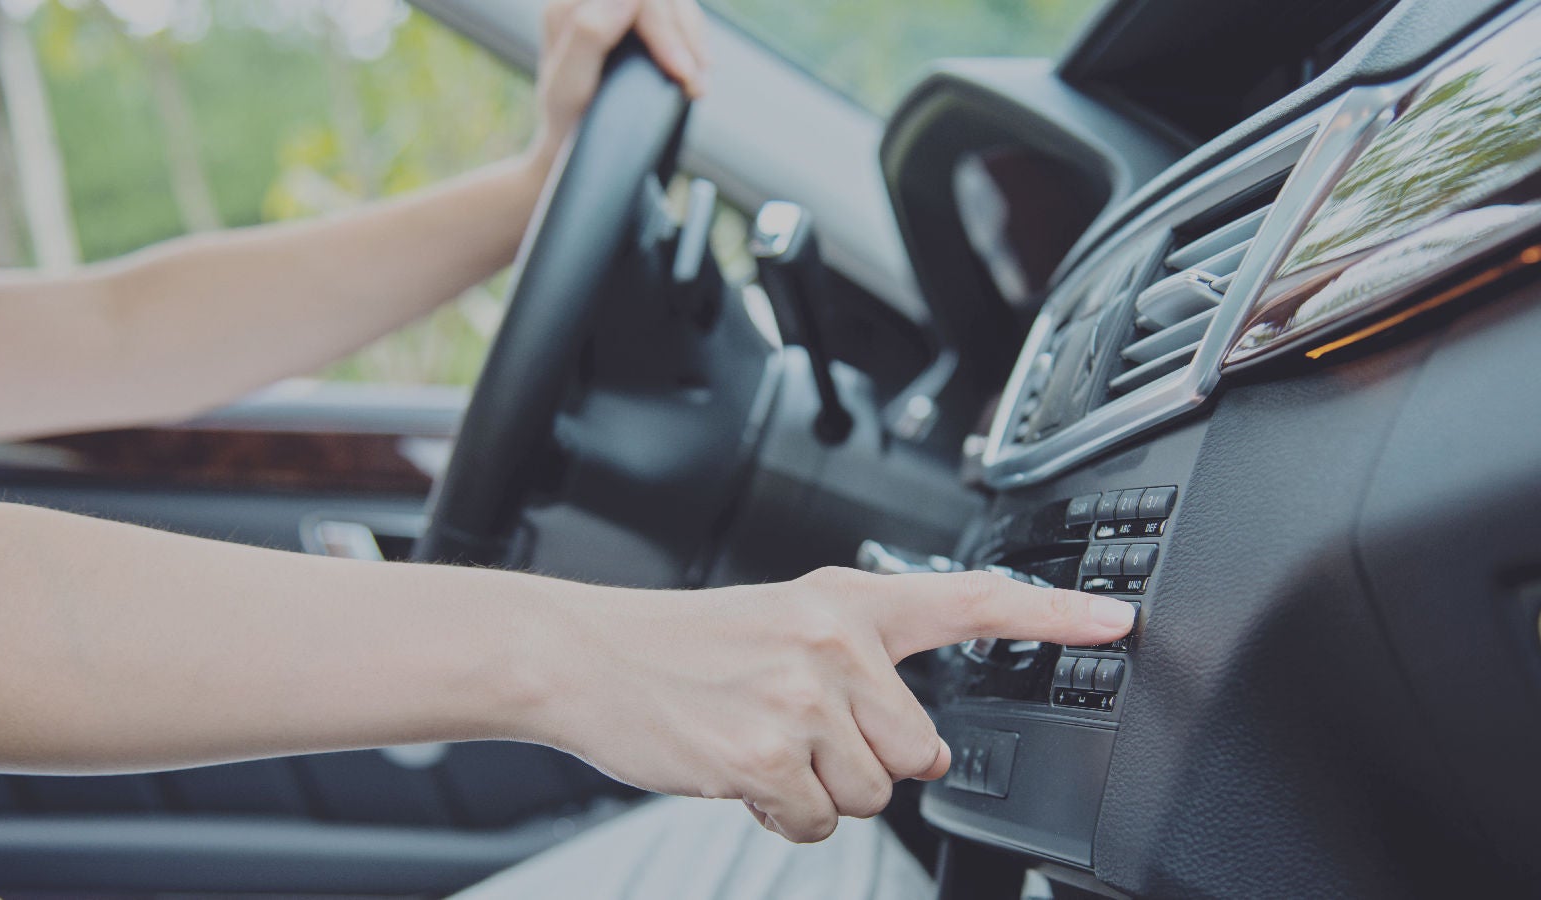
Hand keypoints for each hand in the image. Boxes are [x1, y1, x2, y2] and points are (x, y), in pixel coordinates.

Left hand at [528, 0, 708, 170]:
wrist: (571, 140)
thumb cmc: (565, 119)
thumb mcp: (569, 86)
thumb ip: (590, 35)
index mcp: (567, 9)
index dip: (663, 28)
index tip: (681, 70)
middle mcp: (590, 1)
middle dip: (684, 37)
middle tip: (695, 83)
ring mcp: (618, 7)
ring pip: (673, 4)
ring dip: (693, 40)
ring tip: (699, 83)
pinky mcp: (638, 20)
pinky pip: (678, 15)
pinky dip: (693, 41)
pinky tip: (698, 70)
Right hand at [532, 567, 1135, 842]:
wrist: (588, 656)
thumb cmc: (684, 649)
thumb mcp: (782, 624)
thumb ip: (861, 666)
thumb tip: (924, 750)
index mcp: (845, 601)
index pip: (968, 601)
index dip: (1052, 614)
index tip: (1115, 622)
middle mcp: (834, 641)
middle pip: (919, 750)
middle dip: (866, 761)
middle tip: (798, 730)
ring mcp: (801, 697)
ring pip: (871, 794)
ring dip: (820, 790)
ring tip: (760, 744)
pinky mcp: (766, 754)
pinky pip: (818, 822)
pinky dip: (782, 815)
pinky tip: (739, 771)